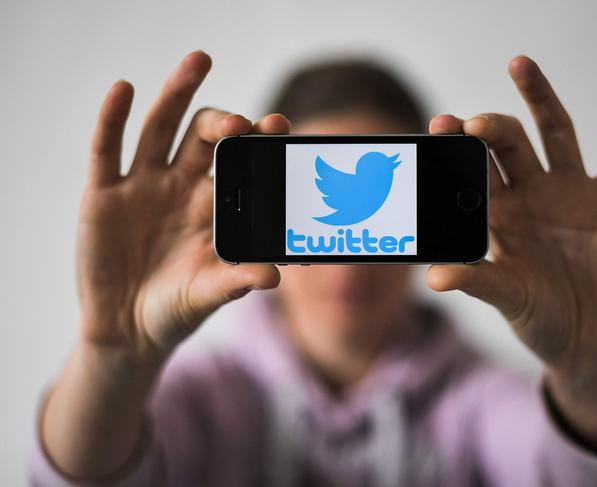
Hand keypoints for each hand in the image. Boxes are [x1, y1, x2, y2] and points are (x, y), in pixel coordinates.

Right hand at [78, 50, 288, 362]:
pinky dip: (112, 118)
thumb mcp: (207, 294)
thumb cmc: (176, 309)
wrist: (128, 330)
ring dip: (177, 93)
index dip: (258, 140)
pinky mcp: (104, 193)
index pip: (240, 160)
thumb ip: (237, 281)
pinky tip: (124, 90)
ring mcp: (143, 185)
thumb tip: (274, 276)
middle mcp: (182, 185)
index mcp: (214, 204)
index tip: (279, 125)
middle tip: (241, 124)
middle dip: (223, 122)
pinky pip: (107, 149)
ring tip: (200, 61)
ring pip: (160, 128)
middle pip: (204, 135)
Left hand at [426, 56, 596, 450]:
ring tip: (518, 64)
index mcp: (496, 213)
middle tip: (473, 122)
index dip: (456, 150)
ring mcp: (568, 191)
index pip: (472, 171)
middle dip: (490, 129)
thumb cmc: (538, 316)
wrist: (587, 336)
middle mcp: (528, 193)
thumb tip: (433, 279)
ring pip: (553, 133)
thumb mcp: (505, 297)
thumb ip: (474, 281)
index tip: (438, 127)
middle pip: (507, 145)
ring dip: (539, 98)